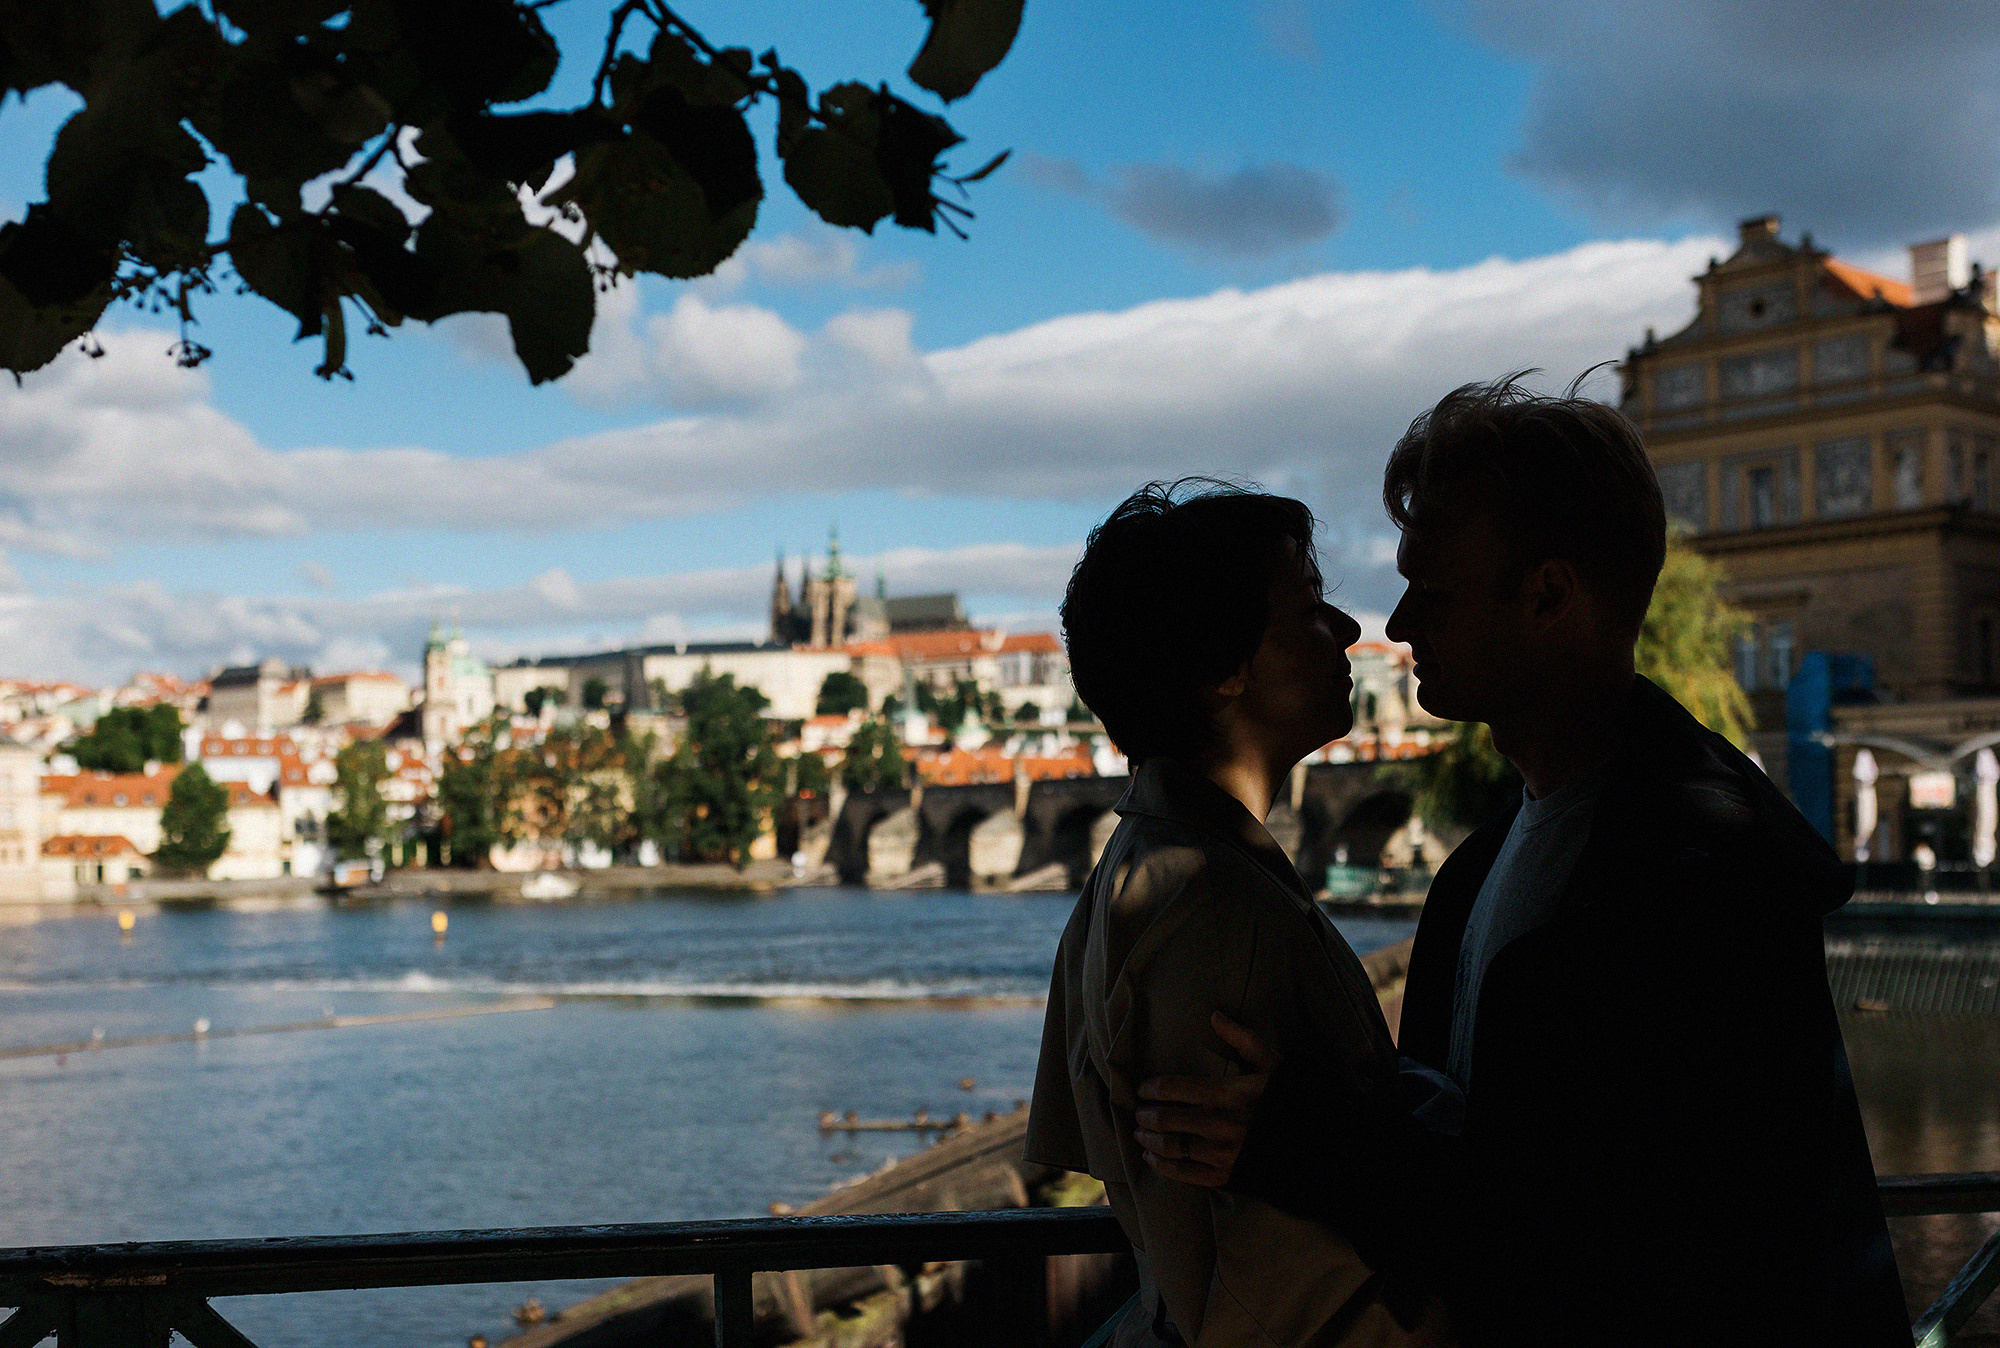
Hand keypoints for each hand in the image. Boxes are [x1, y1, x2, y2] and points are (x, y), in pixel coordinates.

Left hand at [1132, 1012, 1280, 1186]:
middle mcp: (1217, 1123)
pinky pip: (1184, 1173)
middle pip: (1166, 1118)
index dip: (1151, 1088)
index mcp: (1225, 1093)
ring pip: (1171, 1146)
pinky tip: (1152, 1158)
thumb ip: (1243, 1039)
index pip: (1173, 1088)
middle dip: (1146, 1115)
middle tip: (1138, 1112)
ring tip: (1140, 1133)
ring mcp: (1220, 1152)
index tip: (1141, 1089)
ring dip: (1149, 1139)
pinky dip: (1163, 1166)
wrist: (1316, 1145)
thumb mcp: (1272, 1064)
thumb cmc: (1291, 1100)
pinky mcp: (1224, 1176)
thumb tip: (1215, 1016)